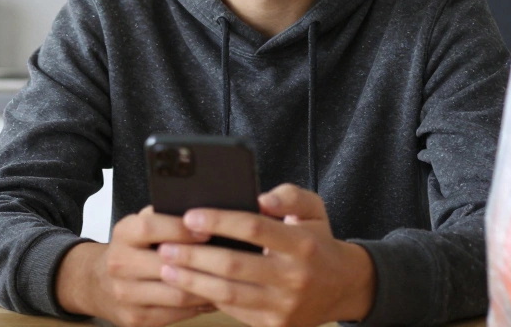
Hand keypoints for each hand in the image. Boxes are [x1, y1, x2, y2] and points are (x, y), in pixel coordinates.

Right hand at [56, 206, 214, 326]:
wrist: (96, 283)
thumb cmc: (131, 249)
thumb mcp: (139, 226)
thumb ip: (164, 218)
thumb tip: (205, 215)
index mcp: (123, 235)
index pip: (151, 228)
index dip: (182, 229)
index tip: (209, 230)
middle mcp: (120, 264)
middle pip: (168, 266)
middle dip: (202, 263)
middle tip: (230, 260)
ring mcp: (126, 295)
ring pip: (177, 295)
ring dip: (207, 288)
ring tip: (229, 281)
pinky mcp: (135, 318)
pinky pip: (176, 314)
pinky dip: (199, 306)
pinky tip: (214, 296)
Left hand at [157, 183, 375, 326]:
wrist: (345, 288)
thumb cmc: (318, 243)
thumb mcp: (314, 210)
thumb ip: (288, 196)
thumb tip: (259, 198)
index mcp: (302, 244)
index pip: (254, 227)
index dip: (219, 221)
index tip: (190, 216)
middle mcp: (294, 277)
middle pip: (234, 265)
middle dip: (194, 256)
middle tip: (165, 247)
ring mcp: (284, 306)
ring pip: (228, 293)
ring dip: (192, 281)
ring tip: (167, 268)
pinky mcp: (275, 325)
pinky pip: (234, 310)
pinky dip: (208, 297)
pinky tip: (188, 286)